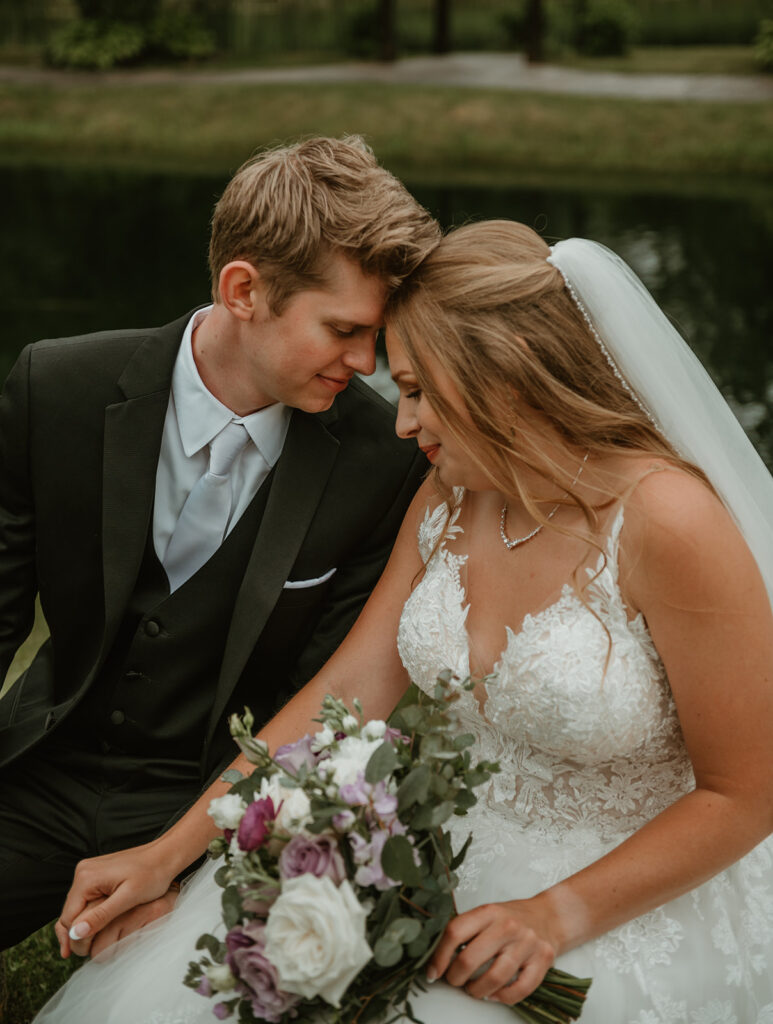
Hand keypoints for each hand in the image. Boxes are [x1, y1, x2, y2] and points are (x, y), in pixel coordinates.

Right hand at [55, 841, 176, 957]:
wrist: (165, 855)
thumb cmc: (152, 875)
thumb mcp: (128, 898)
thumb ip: (101, 916)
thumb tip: (75, 934)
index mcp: (87, 877)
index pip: (68, 917)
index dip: (72, 939)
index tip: (82, 955)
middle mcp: (83, 872)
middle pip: (69, 912)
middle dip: (74, 934)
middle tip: (85, 954)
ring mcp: (89, 871)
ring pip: (76, 907)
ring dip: (80, 925)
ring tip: (88, 946)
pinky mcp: (96, 874)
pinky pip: (85, 899)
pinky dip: (88, 914)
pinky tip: (94, 928)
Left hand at [426, 900, 556, 1004]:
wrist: (550, 916)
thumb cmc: (511, 918)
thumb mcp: (487, 913)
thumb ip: (466, 930)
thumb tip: (438, 957)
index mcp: (489, 911)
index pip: (455, 932)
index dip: (439, 956)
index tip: (433, 971)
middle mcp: (508, 926)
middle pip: (470, 959)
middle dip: (455, 977)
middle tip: (454, 980)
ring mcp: (527, 944)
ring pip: (494, 978)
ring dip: (477, 991)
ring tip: (472, 990)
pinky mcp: (543, 961)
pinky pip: (519, 989)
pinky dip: (502, 997)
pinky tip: (493, 994)